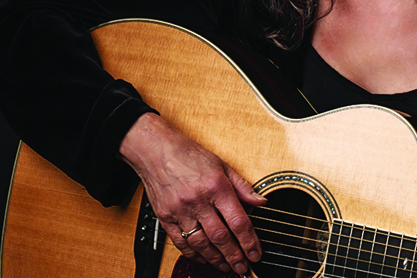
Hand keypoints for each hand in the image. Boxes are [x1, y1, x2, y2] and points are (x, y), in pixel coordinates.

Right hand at [119, 113, 266, 273]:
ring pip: (201, 244)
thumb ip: (242, 186)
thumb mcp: (222, 165)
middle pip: (220, 237)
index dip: (249, 241)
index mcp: (216, 187)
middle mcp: (198, 201)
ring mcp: (180, 211)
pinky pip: (181, 242)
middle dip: (235, 256)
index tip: (256, 253)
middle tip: (243, 268)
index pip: (238, 221)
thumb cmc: (189, 155)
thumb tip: (261, 202)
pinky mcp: (165, 217)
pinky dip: (194, 254)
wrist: (155, 150)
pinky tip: (203, 258)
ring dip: (216, 259)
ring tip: (227, 267)